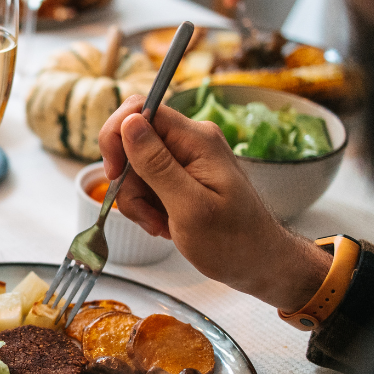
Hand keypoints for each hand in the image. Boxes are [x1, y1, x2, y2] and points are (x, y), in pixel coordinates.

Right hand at [98, 95, 331, 312]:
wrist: (258, 262)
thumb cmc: (233, 241)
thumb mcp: (189, 207)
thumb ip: (156, 164)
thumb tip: (129, 122)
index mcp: (197, 140)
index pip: (140, 110)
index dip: (117, 136)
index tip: (115, 173)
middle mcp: (191, 141)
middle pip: (133, 142)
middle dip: (128, 180)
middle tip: (144, 212)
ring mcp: (187, 158)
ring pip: (136, 166)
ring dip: (138, 199)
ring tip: (159, 224)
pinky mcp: (182, 175)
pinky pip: (147, 182)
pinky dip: (147, 205)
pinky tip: (164, 223)